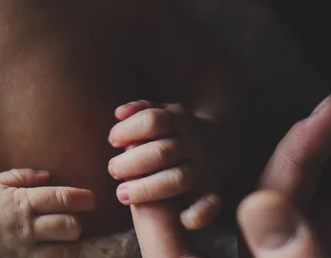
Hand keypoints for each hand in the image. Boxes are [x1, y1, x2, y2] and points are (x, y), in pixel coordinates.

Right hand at [0, 168, 95, 257]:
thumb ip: (20, 177)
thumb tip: (46, 175)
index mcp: (20, 202)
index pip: (61, 198)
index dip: (82, 198)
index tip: (91, 199)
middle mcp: (25, 228)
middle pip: (69, 226)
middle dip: (77, 224)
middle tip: (74, 222)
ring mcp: (21, 251)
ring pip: (63, 253)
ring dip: (70, 247)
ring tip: (67, 244)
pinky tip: (53, 256)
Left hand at [108, 100, 223, 228]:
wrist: (217, 140)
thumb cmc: (173, 128)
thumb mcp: (160, 110)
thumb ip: (139, 110)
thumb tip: (119, 114)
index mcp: (178, 120)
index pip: (153, 121)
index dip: (129, 130)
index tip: (113, 141)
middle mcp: (192, 144)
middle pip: (161, 153)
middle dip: (131, 163)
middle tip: (113, 170)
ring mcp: (203, 168)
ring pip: (178, 180)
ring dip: (148, 189)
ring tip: (122, 195)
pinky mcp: (212, 190)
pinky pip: (210, 204)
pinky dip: (199, 215)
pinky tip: (182, 221)